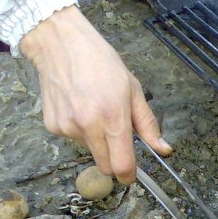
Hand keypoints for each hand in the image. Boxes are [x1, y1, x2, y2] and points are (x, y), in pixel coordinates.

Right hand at [19, 6, 171, 182]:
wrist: (60, 43)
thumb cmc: (100, 63)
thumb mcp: (133, 90)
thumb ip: (147, 124)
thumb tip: (164, 149)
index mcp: (113, 118)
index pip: (122, 166)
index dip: (129, 175)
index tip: (131, 174)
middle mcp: (88, 127)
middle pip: (105, 166)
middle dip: (113, 159)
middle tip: (115, 136)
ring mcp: (68, 128)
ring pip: (89, 151)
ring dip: (95, 140)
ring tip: (93, 110)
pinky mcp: (53, 126)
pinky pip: (72, 139)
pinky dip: (78, 130)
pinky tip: (77, 106)